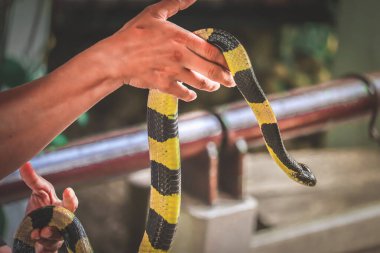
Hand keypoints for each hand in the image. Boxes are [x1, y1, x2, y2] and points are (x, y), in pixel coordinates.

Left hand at [20, 163, 77, 252]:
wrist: (39, 233)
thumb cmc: (42, 208)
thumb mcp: (39, 190)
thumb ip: (32, 179)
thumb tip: (24, 164)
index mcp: (63, 204)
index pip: (70, 202)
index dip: (70, 197)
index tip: (68, 190)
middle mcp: (64, 218)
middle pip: (68, 216)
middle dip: (67, 210)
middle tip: (65, 200)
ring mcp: (59, 230)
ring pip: (57, 230)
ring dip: (49, 231)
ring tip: (40, 231)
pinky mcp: (52, 242)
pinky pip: (47, 241)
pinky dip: (40, 238)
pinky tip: (35, 235)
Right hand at [91, 0, 235, 101]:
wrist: (115, 57)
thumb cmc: (133, 33)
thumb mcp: (155, 13)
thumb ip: (175, 4)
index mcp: (182, 38)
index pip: (212, 51)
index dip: (225, 60)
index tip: (231, 64)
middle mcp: (181, 56)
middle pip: (212, 70)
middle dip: (226, 78)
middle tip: (232, 81)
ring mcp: (173, 72)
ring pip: (200, 83)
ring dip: (210, 86)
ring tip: (214, 86)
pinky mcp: (164, 85)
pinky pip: (183, 93)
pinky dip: (190, 95)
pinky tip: (192, 94)